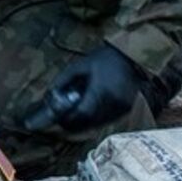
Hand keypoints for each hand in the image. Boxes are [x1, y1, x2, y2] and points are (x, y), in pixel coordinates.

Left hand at [21, 44, 147, 131]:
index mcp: (100, 90)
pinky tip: (91, 113)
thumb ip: (64, 79)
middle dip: (75, 123)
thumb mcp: (81, 65)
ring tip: (76, 116)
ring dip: (86, 123)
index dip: (70, 119)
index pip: (83, 112)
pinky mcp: (127, 109)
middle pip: (90, 122)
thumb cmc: (104, 59)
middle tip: (64, 120)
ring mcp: (122, 107)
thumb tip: (50, 93)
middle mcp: (112, 102)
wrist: (131, 57)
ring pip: (100, 123)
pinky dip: (98, 119)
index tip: (60, 119)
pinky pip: (109, 120)